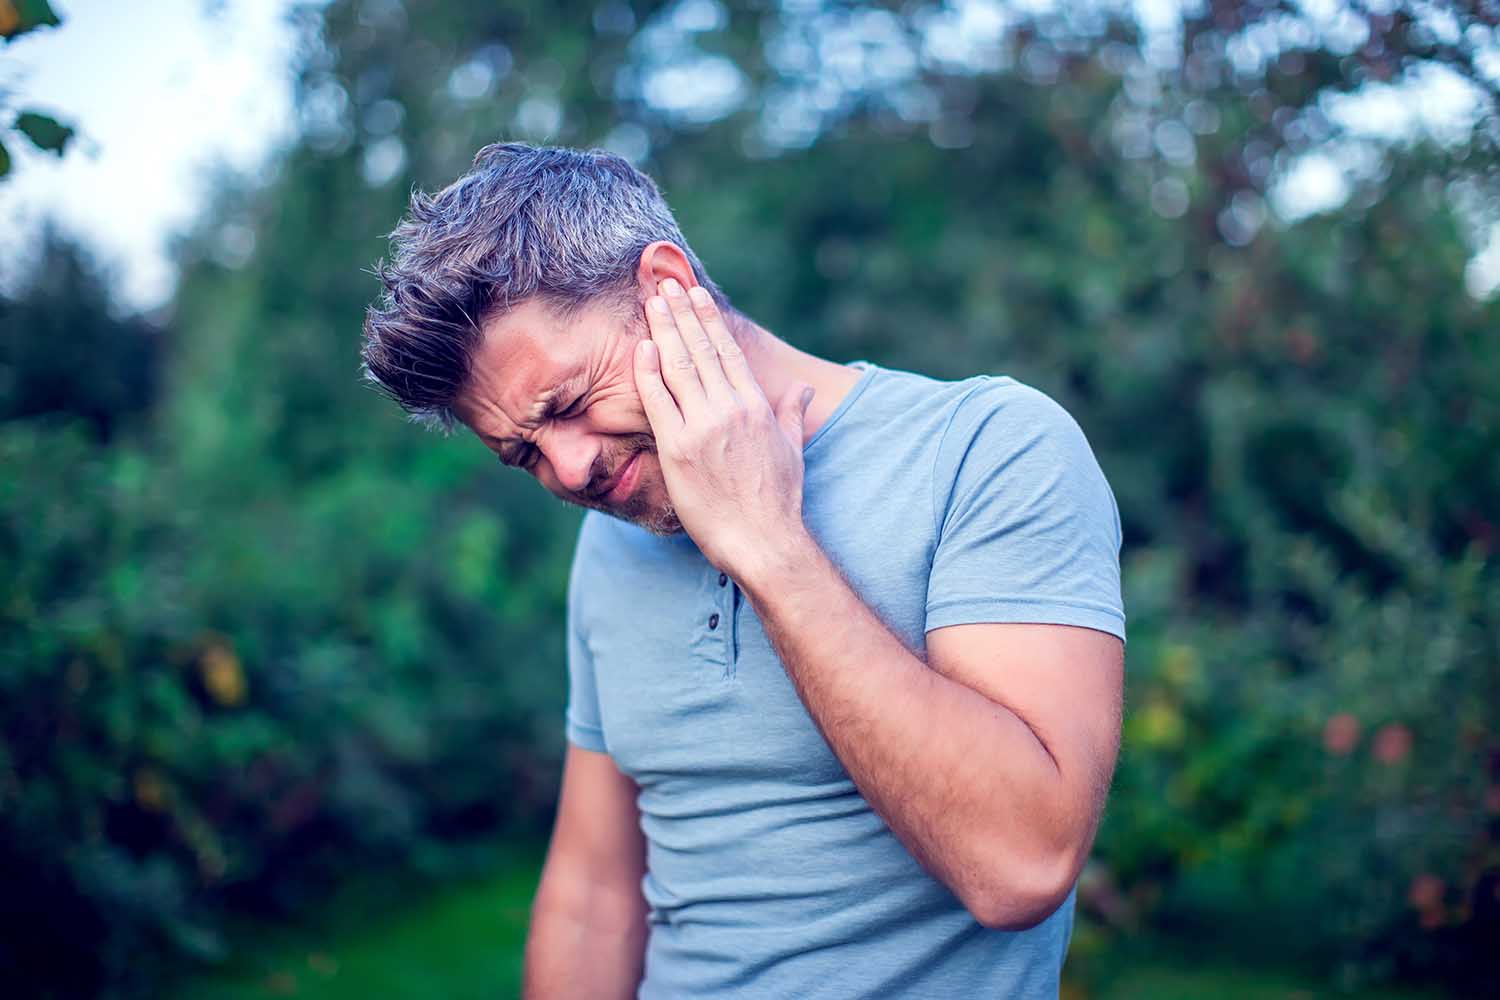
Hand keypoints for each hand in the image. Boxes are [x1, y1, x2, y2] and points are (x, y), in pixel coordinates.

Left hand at [632, 278, 814, 577]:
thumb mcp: (792, 449)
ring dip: (664, 330)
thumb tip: (804, 390)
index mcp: (756, 406)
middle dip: (681, 313)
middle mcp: (730, 409)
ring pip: (679, 367)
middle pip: (701, 349)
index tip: (695, 295)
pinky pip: (659, 402)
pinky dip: (649, 372)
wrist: (763, 541)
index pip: (727, 351)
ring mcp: (703, 427)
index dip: (708, 319)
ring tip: (651, 302)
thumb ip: (791, 413)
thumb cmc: (779, 501)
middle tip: (664, 284)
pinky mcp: (679, 450)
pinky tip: (642, 348)